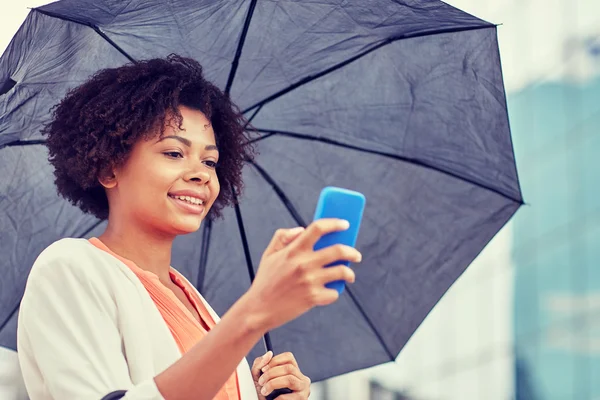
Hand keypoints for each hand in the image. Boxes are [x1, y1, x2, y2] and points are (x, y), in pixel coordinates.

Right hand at [246, 219, 361, 330]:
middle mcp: (304, 264)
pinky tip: (330, 292)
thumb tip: (302, 229)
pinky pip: (334, 292)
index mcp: (293, 250)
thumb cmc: (265, 280)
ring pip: (342, 272)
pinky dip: (334, 292)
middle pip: (338, 250)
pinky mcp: (313, 298)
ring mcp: (310, 281)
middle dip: (352, 252)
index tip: (345, 224)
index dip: (334, 223)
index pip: (318, 228)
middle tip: (356, 255)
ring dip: (349, 273)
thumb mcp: (269, 254)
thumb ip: (283, 236)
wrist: (259, 309)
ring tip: (349, 275)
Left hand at [252, 351, 309, 399]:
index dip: (275, 360)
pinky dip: (276, 398)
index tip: (264, 369)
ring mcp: (304, 389)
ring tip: (264, 391)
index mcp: (294, 371)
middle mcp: (302, 378)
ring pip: (290, 379)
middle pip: (289, 367)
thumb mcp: (259, 377)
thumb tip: (269, 353)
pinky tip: (272, 399)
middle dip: (271, 373)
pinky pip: (287, 395)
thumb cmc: (264, 394)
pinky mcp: (302, 399)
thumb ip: (260, 365)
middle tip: (261, 382)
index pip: (289, 357)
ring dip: (273, 384)